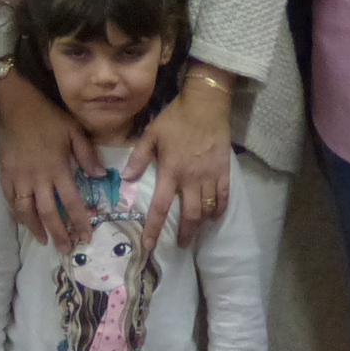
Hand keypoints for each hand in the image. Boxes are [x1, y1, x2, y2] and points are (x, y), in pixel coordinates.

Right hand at [0, 69, 101, 250]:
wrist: (16, 105)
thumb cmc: (47, 117)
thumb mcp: (74, 130)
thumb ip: (87, 154)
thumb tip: (101, 176)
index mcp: (58, 168)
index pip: (72, 202)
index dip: (80, 221)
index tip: (87, 237)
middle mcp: (39, 178)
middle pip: (49, 213)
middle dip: (59, 234)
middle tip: (66, 250)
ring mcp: (20, 178)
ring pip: (27, 211)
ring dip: (36, 229)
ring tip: (44, 241)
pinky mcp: (5, 175)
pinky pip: (10, 200)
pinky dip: (17, 214)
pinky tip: (23, 221)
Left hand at [129, 66, 234, 259]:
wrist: (205, 105)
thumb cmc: (175, 118)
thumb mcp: (151, 134)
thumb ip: (139, 157)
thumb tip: (125, 178)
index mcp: (170, 170)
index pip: (160, 206)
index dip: (153, 228)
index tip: (149, 245)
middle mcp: (190, 178)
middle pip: (190, 215)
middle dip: (185, 234)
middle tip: (180, 244)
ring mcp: (209, 176)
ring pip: (207, 209)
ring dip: (201, 224)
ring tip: (196, 232)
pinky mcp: (224, 171)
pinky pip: (224, 197)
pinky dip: (219, 210)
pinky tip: (214, 216)